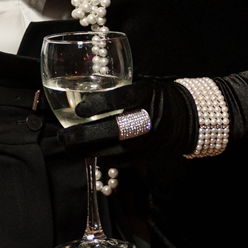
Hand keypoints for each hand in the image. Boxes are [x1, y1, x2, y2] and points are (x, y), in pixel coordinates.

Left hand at [62, 77, 196, 158]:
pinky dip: (98, 157)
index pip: (122, 99)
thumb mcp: (140, 86)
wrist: (183, 118)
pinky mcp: (144, 157)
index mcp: (147, 94)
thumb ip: (116, 90)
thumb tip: (79, 94)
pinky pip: (118, 161)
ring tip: (67, 145)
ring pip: (113, 150)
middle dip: (85, 135)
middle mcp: (149, 119)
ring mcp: (148, 141)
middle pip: (115, 130)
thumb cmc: (153, 98)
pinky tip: (84, 152)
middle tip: (64, 135)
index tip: (79, 109)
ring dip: (86, 150)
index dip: (99, 105)